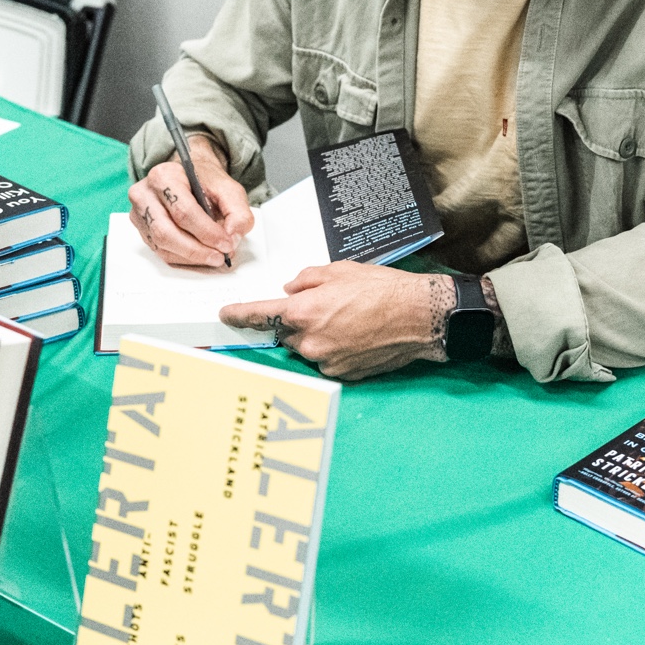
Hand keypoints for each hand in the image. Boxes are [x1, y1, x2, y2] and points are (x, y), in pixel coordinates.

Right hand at [128, 133, 255, 267]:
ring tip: (212, 257)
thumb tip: (233, 238)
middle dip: (196, 250)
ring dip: (190, 257)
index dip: (207, 232)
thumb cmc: (204, 182)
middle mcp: (145, 194)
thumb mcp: (228, 189)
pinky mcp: (141, 230)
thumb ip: (238, 213)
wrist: (187, 177)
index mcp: (164, 176)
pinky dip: (182, 258)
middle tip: (219, 257)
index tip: (226, 244)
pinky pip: (160, 252)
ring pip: (161, 245)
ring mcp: (139, 213)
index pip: (183, 211)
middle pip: (166, 232)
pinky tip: (199, 255)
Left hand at [220, 262, 451, 380]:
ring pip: (308, 347)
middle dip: (298, 321)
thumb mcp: (340, 270)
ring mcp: (326, 361)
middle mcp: (309, 341)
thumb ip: (307, 279)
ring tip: (349, 320)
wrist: (418, 316)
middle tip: (326, 307)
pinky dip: (335, 349)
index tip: (226, 315)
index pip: (259, 315)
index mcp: (303, 312)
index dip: (239, 315)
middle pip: (287, 333)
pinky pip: (327, 360)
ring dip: (318, 335)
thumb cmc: (383, 289)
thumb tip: (291, 289)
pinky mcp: (342, 374)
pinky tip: (357, 336)